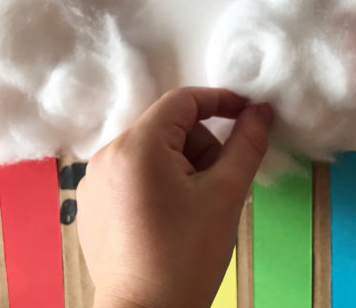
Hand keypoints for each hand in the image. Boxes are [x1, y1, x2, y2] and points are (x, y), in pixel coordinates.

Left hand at [77, 87, 272, 307]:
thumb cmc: (188, 254)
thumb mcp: (226, 194)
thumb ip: (247, 143)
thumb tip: (262, 110)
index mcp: (137, 146)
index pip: (182, 101)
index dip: (220, 101)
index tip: (249, 115)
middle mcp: (107, 154)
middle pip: (169, 127)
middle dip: (202, 147)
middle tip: (219, 185)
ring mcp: (95, 180)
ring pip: (154, 150)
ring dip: (185, 165)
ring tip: (196, 206)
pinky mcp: (93, 202)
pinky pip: (136, 172)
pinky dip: (162, 181)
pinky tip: (172, 217)